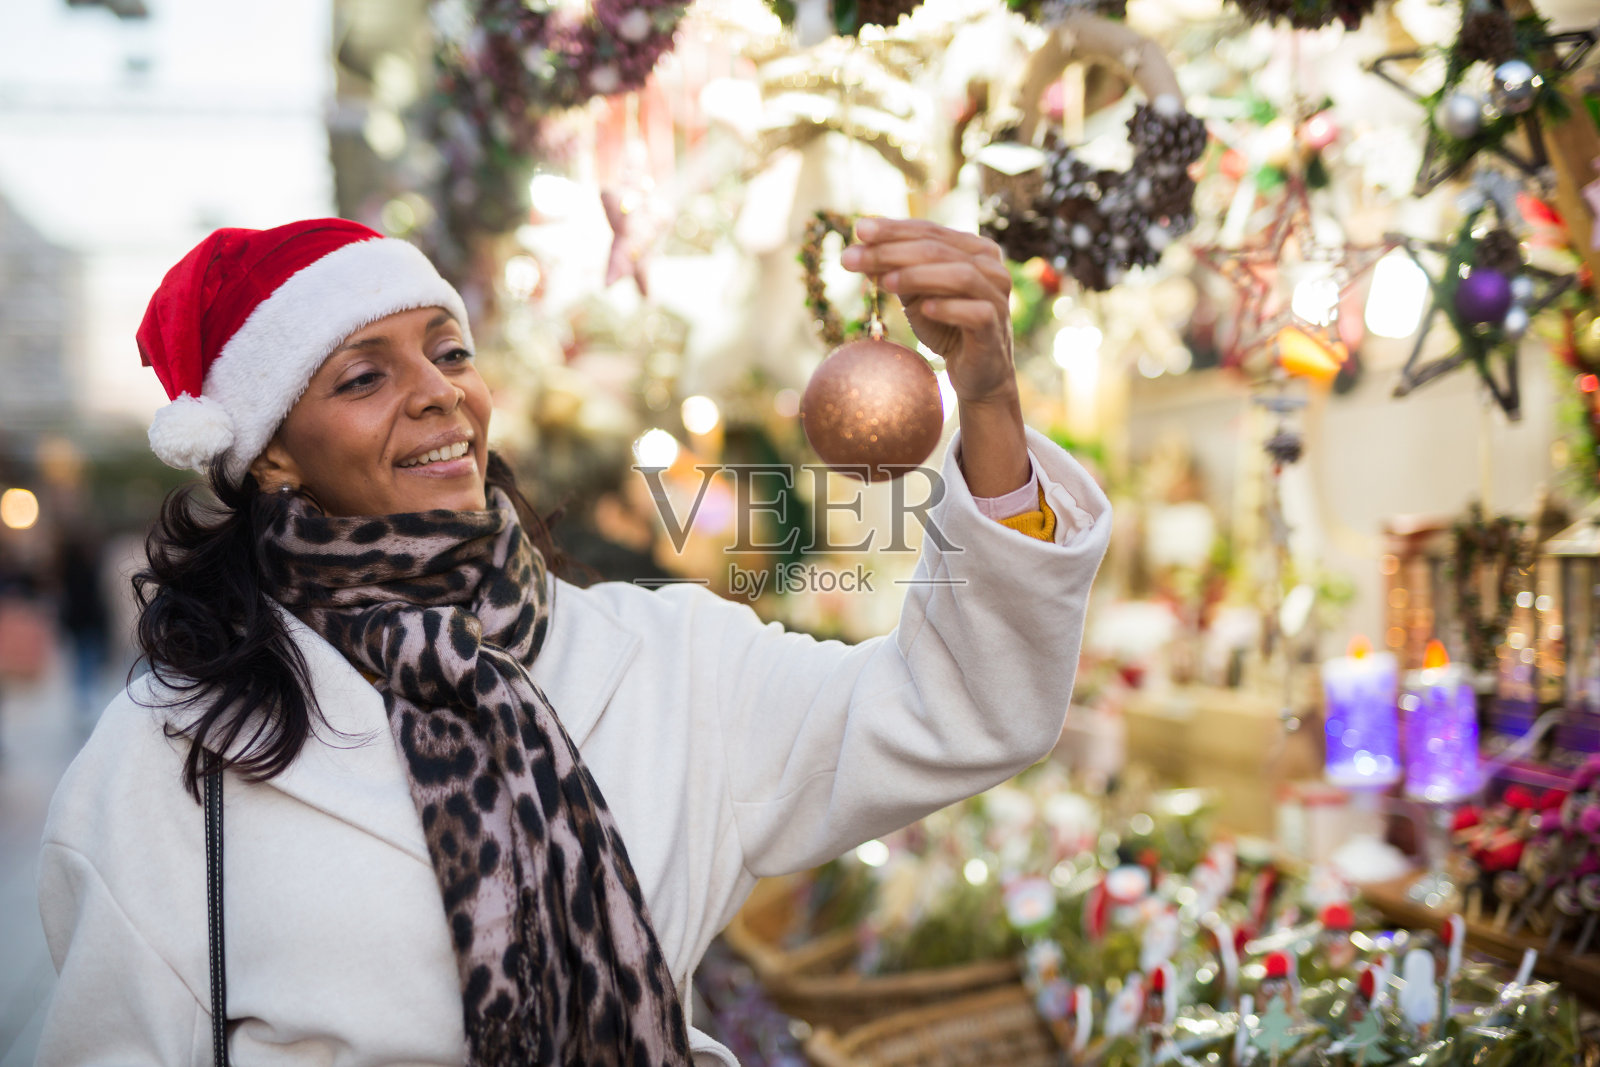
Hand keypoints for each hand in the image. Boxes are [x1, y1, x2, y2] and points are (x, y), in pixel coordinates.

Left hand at [840, 217, 1016, 406]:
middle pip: (938, 250)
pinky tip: (925, 309)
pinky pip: (975, 312)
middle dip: (891, 252)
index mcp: (973, 249)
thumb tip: (857, 250)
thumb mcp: (914, 295)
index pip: (929, 232)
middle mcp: (990, 266)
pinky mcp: (995, 326)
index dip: (893, 229)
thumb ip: (894, 272)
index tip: (858, 230)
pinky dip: (948, 308)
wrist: (975, 371)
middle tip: (853, 258)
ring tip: (884, 282)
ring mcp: (997, 295)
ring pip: (960, 275)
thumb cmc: (945, 326)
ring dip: (918, 275)